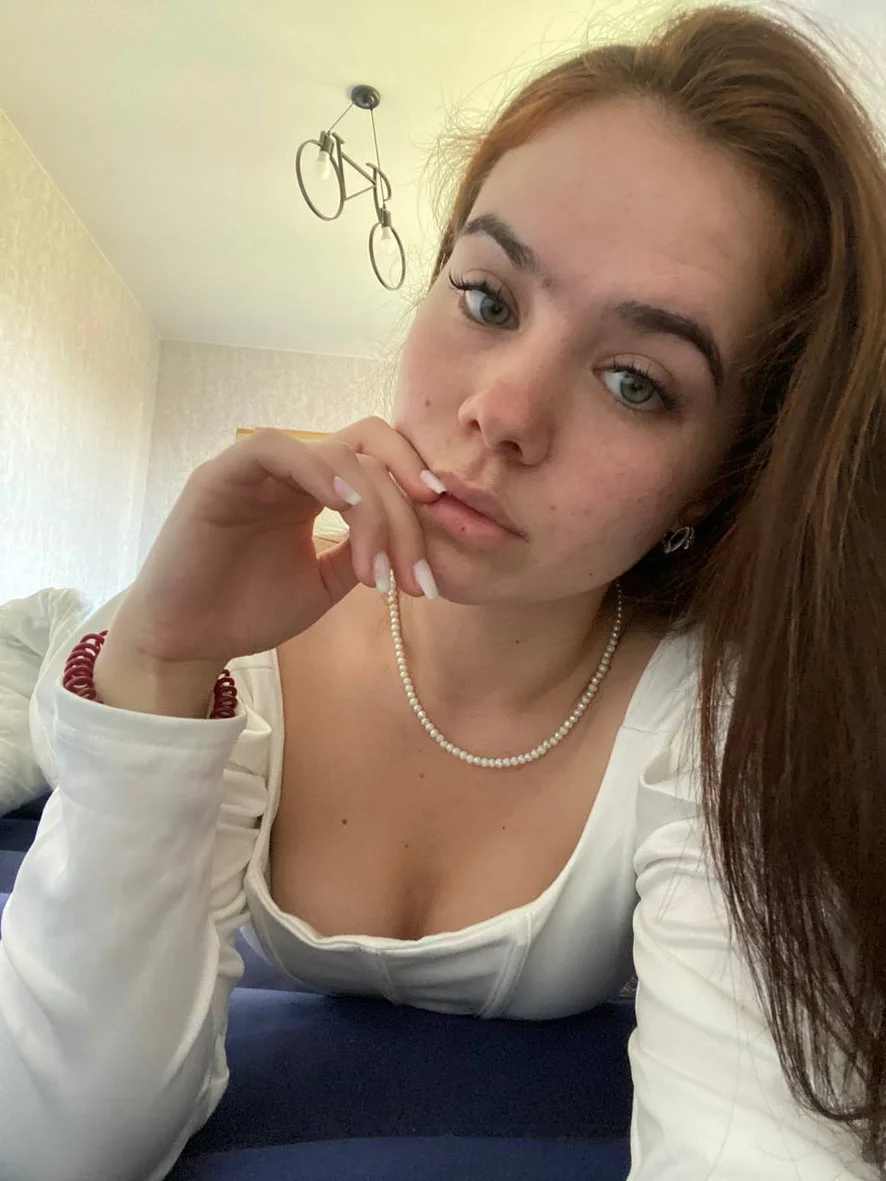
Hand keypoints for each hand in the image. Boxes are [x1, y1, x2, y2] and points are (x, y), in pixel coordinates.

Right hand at [100, 419, 444, 673]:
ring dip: (372, 509)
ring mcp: (258, 468)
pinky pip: (277, 448)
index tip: (447, 532)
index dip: (418, 486)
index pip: (379, 462)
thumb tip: (413, 542)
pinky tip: (343, 507)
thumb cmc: (249, 610)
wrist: (187, 641)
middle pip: (369, 450)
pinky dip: (318, 470)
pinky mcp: (222, 474)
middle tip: (418, 572)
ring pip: (335, 452)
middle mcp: (292, 471)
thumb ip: (363, 553)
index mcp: (316, 489)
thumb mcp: (326, 583)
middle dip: (406, 509)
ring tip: (379, 571)